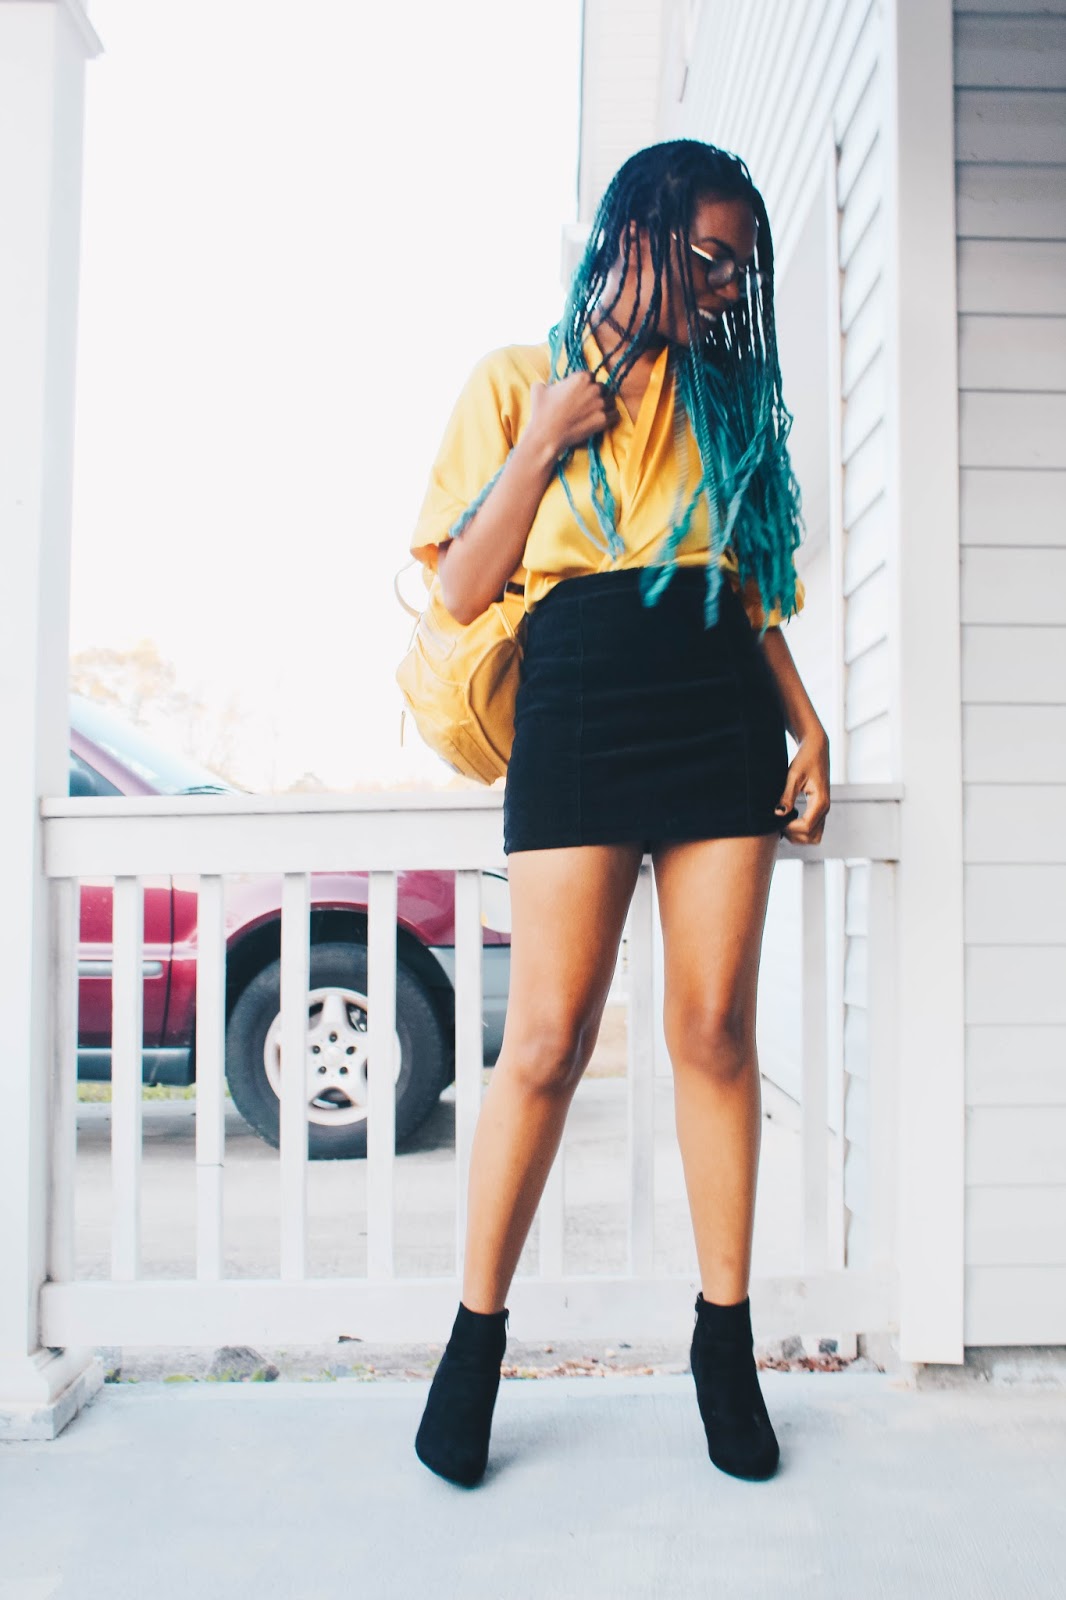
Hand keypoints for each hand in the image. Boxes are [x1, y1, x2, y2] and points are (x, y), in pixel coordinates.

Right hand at [528, 371, 619, 456]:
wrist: (546, 435)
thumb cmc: (542, 412)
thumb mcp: (539, 389)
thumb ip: (548, 382)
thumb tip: (548, 384)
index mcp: (581, 377)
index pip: (591, 376)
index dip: (586, 384)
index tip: (581, 392)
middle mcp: (594, 388)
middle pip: (602, 387)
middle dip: (597, 394)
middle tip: (588, 404)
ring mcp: (601, 404)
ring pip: (611, 400)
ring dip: (606, 405)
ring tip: (596, 412)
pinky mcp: (604, 420)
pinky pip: (615, 415)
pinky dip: (611, 417)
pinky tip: (603, 420)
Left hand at [775, 730, 828, 845]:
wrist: (816, 749)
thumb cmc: (805, 759)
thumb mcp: (793, 776)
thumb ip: (787, 795)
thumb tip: (779, 813)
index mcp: (820, 801)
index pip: (806, 827)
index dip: (789, 828)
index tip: (777, 819)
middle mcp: (825, 808)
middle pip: (812, 837)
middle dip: (794, 835)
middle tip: (780, 822)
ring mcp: (824, 810)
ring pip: (815, 836)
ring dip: (798, 835)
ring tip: (784, 822)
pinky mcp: (819, 808)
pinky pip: (814, 828)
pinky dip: (802, 830)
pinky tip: (788, 819)